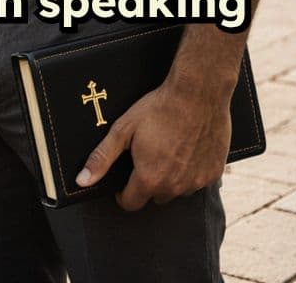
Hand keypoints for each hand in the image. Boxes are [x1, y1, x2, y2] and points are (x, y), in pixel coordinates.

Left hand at [75, 77, 231, 211]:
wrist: (198, 92)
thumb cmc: (159, 108)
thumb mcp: (124, 129)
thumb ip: (102, 158)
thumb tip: (82, 181)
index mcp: (149, 179)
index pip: (130, 203)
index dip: (124, 192)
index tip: (125, 178)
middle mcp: (174, 187)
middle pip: (155, 196)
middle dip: (149, 181)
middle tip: (149, 154)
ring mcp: (196, 181)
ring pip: (178, 190)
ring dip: (172, 177)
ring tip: (170, 148)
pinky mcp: (213, 173)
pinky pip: (198, 180)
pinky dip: (192, 170)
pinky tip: (189, 147)